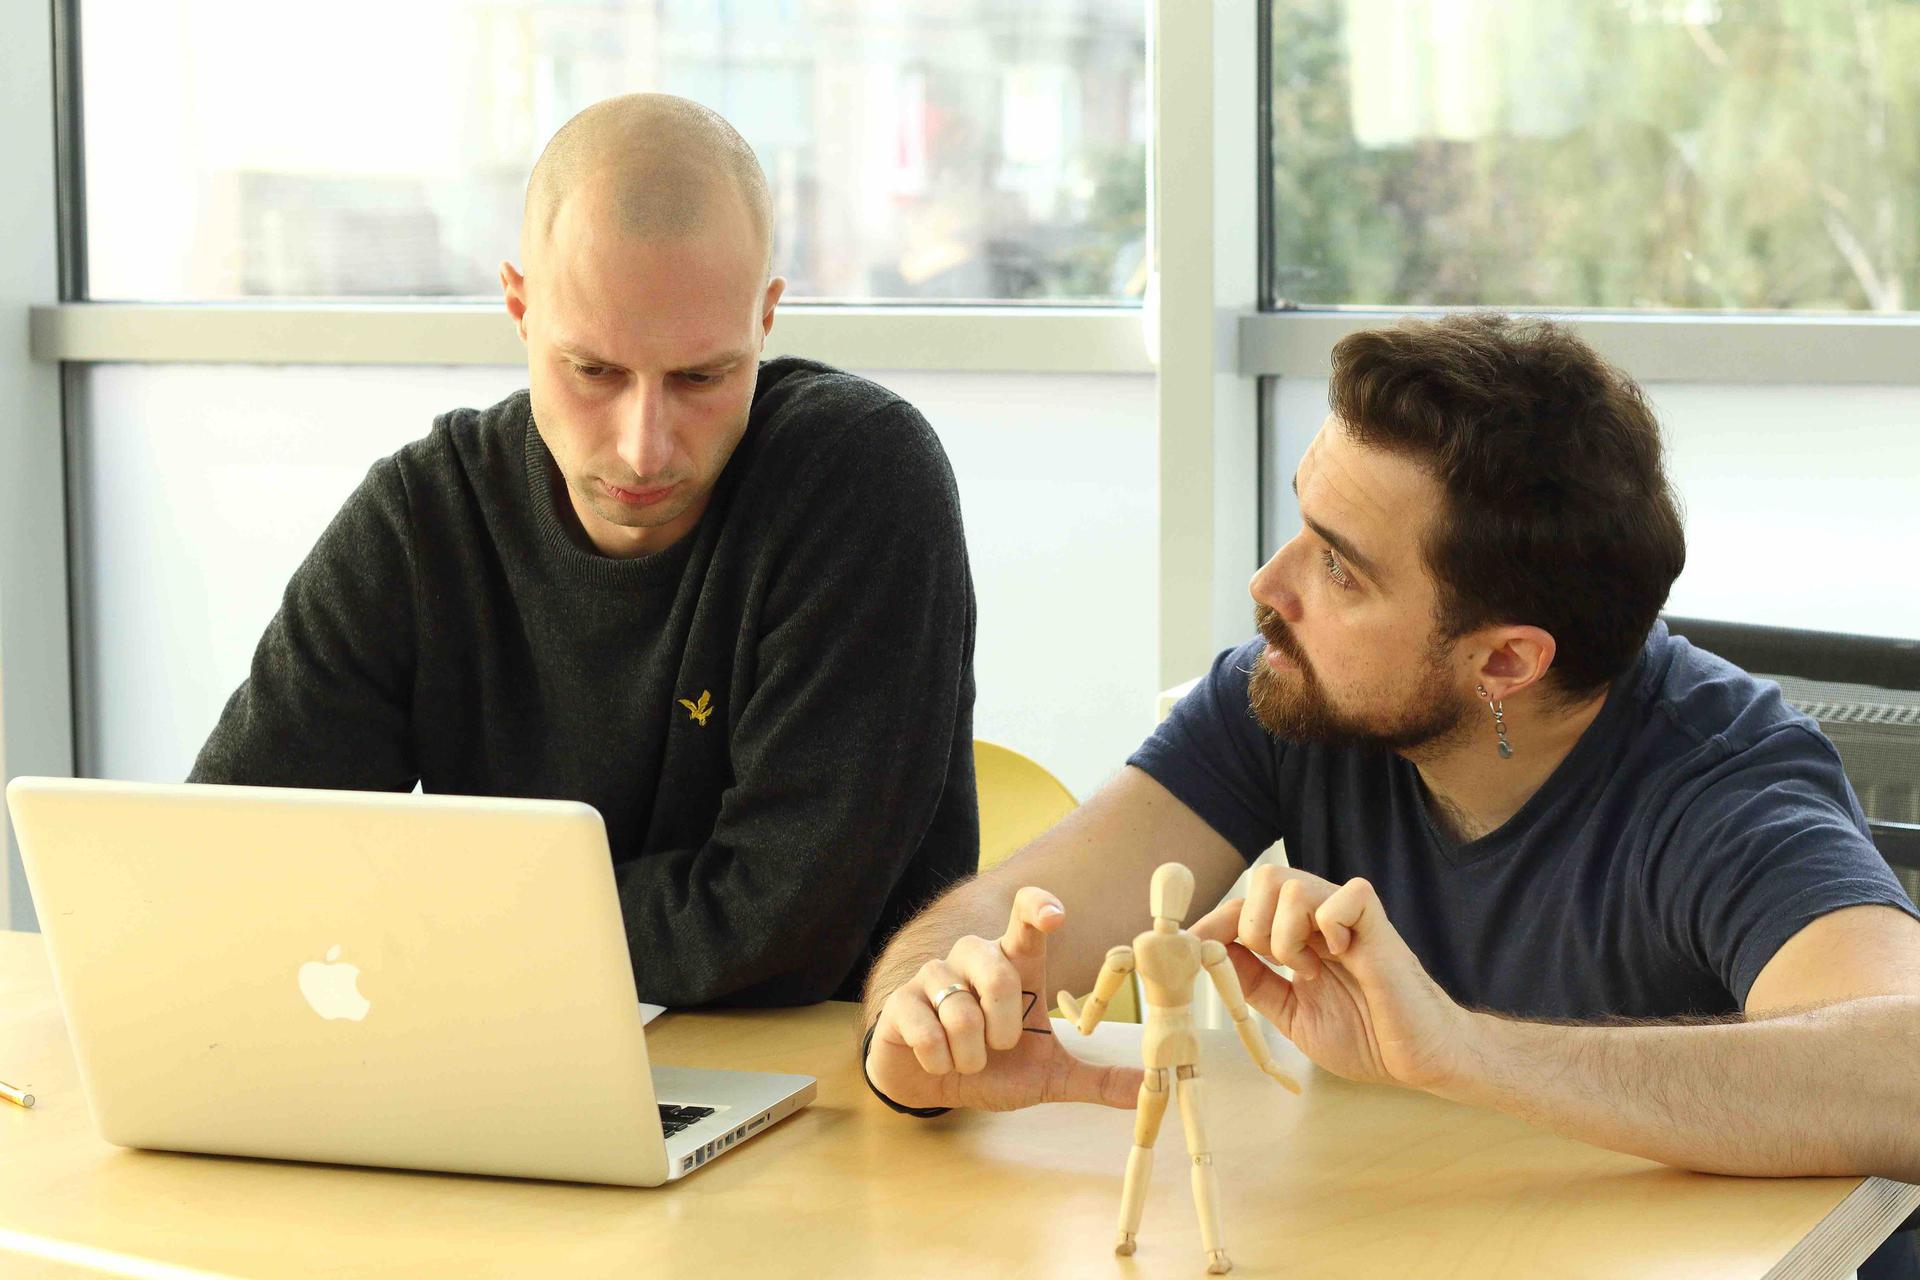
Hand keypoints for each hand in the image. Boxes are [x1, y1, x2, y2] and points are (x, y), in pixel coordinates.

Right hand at [865, 888, 1143, 1111]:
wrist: (933, 1084)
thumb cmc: (994, 1067)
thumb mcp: (1049, 1077)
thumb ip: (1098, 1079)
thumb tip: (1153, 1090)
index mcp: (1014, 965)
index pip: (1025, 917)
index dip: (1038, 908)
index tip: (1055, 916)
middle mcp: (973, 959)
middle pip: (999, 972)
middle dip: (1005, 1025)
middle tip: (1001, 1047)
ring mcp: (933, 976)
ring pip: (961, 1009)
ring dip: (971, 1053)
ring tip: (969, 1060)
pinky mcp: (901, 1002)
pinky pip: (927, 1030)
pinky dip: (941, 1059)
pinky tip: (940, 1060)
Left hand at [1191, 866, 1469, 1090]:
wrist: (1419, 1060)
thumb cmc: (1365, 1037)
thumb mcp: (1292, 1014)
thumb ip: (1256, 984)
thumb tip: (1211, 957)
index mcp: (1298, 936)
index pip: (1245, 906)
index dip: (1214, 922)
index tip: (1192, 948)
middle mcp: (1319, 919)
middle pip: (1264, 878)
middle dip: (1250, 924)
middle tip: (1276, 965)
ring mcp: (1348, 918)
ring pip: (1291, 882)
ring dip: (1284, 932)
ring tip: (1308, 969)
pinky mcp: (1378, 924)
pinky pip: (1345, 895)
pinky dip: (1330, 926)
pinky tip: (1340, 956)